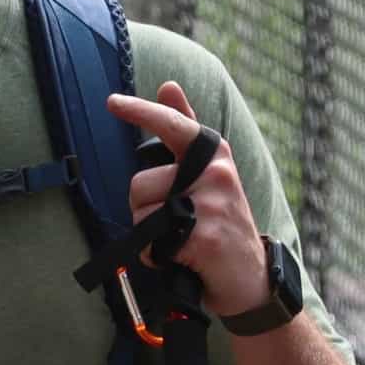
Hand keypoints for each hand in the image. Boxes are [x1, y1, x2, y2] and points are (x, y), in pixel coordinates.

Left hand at [109, 81, 268, 314]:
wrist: (251, 279)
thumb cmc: (223, 223)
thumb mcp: (210, 172)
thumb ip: (187, 128)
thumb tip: (167, 85)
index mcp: (214, 154)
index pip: (173, 125)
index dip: (141, 111)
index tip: (112, 102)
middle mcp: (216, 173)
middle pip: (140, 183)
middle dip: (143, 209)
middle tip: (174, 223)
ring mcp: (212, 205)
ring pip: (142, 214)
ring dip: (148, 236)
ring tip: (179, 240)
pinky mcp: (205, 238)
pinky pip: (152, 244)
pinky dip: (156, 258)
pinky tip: (180, 259)